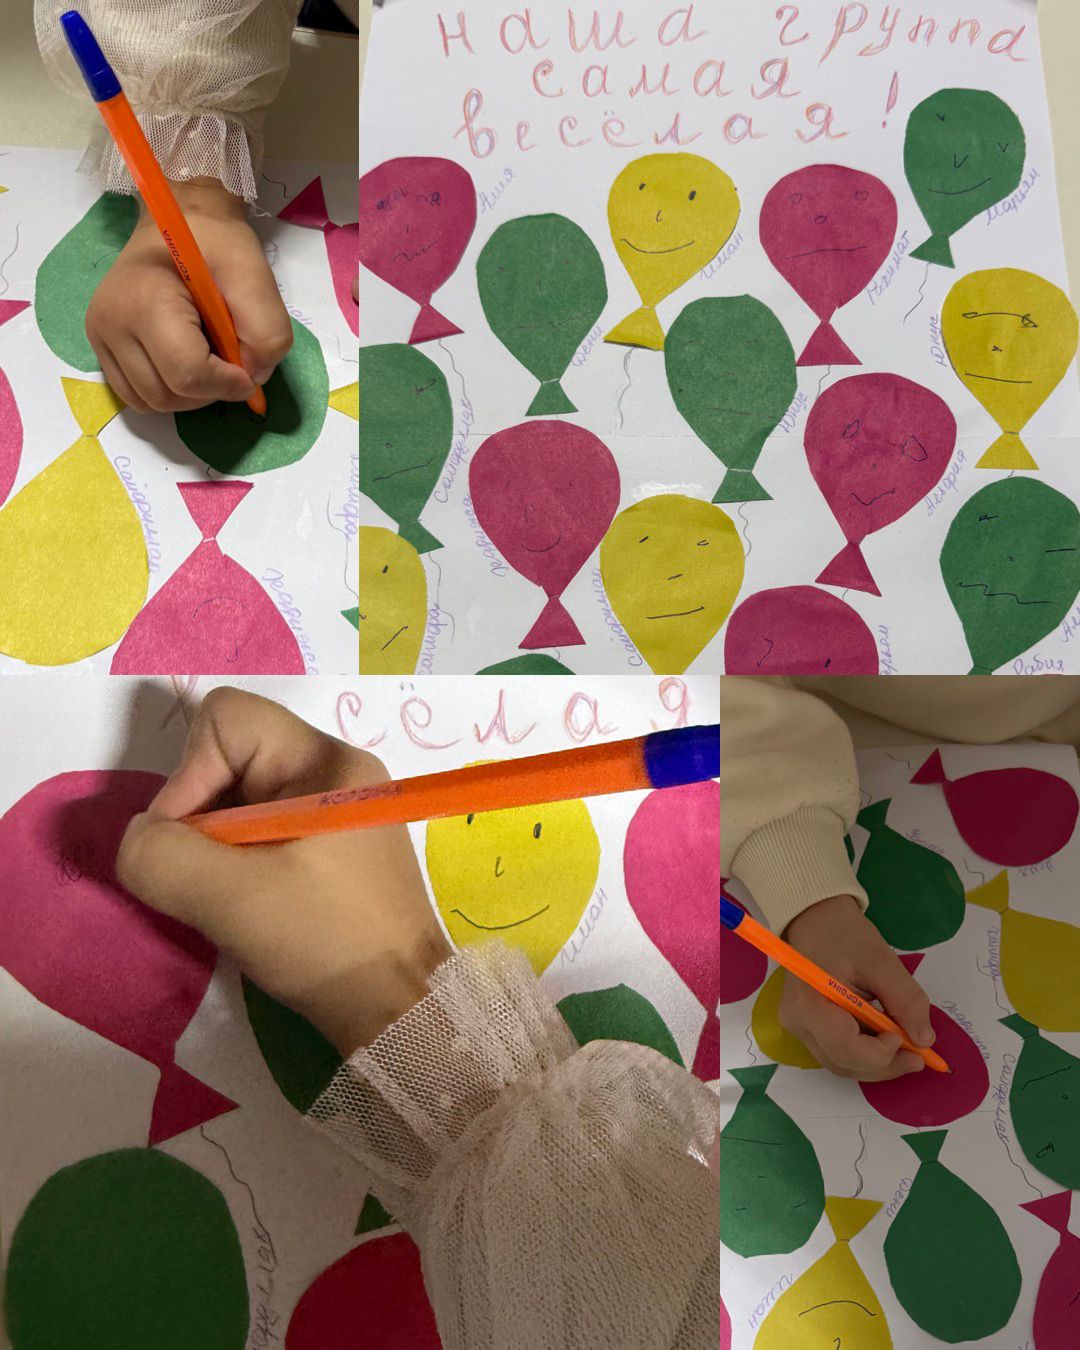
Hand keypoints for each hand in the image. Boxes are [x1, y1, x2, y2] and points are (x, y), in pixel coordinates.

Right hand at [87, 179, 292, 412]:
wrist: (178, 219)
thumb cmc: (216, 243)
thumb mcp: (255, 277)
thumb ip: (266, 332)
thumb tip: (254, 378)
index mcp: (145, 301)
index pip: (187, 374)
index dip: (227, 383)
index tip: (247, 369)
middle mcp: (110, 322)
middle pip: (168, 396)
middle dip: (209, 390)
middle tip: (227, 358)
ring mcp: (99, 335)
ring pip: (151, 403)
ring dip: (189, 395)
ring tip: (205, 356)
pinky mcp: (99, 345)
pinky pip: (136, 395)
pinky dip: (167, 391)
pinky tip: (183, 361)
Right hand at [117, 688, 450, 1054]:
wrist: (399, 1009)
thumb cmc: (325, 939)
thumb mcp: (229, 898)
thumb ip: (162, 856)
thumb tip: (144, 839)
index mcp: (327, 760)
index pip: (227, 718)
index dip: (189, 772)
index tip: (193, 842)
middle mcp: (337, 773)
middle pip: (231, 758)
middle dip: (201, 818)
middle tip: (213, 879)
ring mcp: (339, 812)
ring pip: (242, 801)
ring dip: (219, 849)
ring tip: (236, 899)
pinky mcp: (336, 850)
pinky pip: (265, 833)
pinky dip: (242, 865)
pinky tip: (254, 907)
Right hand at [780, 895, 934, 1080]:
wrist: (817, 920)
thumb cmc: (845, 935)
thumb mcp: (882, 961)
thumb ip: (905, 1000)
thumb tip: (924, 1040)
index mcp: (809, 1003)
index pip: (845, 1047)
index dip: (880, 1053)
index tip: (906, 1038)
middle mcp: (797, 1022)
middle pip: (843, 1063)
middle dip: (884, 1065)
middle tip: (919, 1058)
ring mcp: (798, 1027)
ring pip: (841, 1064)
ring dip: (877, 1064)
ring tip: (906, 1050)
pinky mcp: (806, 1027)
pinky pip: (837, 1053)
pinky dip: (865, 1055)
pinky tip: (884, 1041)